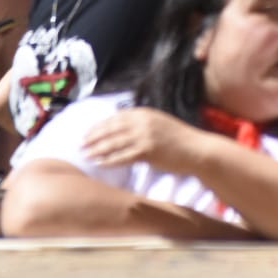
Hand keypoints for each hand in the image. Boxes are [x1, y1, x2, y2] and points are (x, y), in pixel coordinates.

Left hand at [80, 107, 206, 174]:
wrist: (196, 149)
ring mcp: (145, 135)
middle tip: (80, 145)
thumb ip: (141, 123)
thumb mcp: (158, 123)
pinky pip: (123, 156)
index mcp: (144, 113)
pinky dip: (109, 160)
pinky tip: (100, 164)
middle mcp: (143, 121)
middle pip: (111, 129)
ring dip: (97, 149)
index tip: (87, 133)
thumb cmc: (178, 139)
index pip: (115, 118)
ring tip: (86, 155)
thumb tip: (121, 129)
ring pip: (114, 143)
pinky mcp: (148, 150)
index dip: (99, 126)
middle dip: (94, 137)